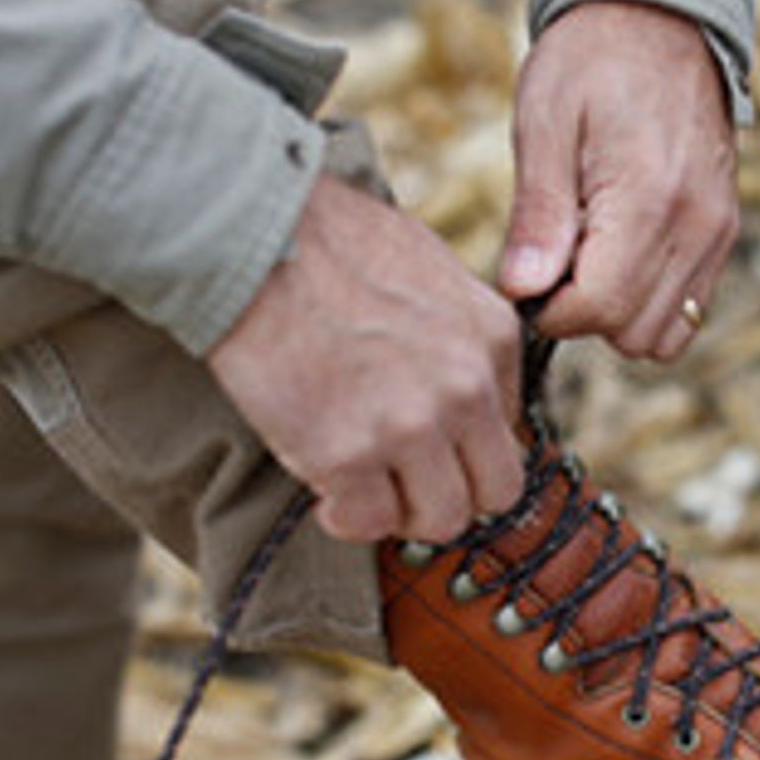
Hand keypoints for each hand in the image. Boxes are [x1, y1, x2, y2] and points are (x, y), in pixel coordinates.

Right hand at [207, 176, 525, 543]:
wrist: (249, 236)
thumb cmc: (326, 243)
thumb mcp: (430, 267)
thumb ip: (462, 331)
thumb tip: (468, 384)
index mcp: (492, 338)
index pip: (510, 432)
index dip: (466, 447)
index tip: (429, 444)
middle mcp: (464, 387)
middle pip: (497, 491)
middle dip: (453, 496)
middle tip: (406, 485)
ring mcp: (409, 426)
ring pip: (441, 520)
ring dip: (402, 512)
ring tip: (364, 489)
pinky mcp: (346, 455)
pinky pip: (367, 523)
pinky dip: (347, 519)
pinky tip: (326, 495)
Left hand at [500, 1, 738, 360]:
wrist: (659, 23)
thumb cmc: (592, 62)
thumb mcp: (545, 124)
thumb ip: (538, 214)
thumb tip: (522, 289)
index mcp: (649, 200)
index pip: (597, 309)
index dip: (549, 309)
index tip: (530, 275)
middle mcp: (695, 226)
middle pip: (631, 333)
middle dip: (584, 313)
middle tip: (560, 256)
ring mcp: (716, 235)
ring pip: (662, 337)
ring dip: (618, 313)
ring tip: (591, 254)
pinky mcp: (723, 236)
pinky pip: (688, 311)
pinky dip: (649, 304)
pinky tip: (621, 256)